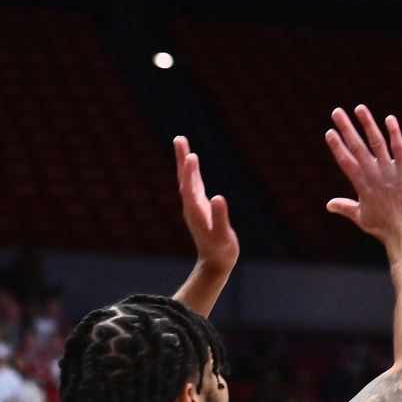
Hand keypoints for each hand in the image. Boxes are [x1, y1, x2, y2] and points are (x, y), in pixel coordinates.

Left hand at [174, 137, 238, 272]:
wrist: (215, 263)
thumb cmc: (222, 250)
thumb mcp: (223, 236)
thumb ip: (220, 218)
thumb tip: (218, 198)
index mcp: (196, 211)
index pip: (190, 187)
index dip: (191, 172)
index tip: (192, 156)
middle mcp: (191, 206)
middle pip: (184, 178)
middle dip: (182, 159)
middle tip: (179, 139)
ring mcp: (194, 206)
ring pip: (187, 180)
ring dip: (184, 163)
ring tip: (183, 145)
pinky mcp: (199, 208)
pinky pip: (193, 185)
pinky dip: (191, 172)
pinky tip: (192, 166)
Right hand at [325, 105, 401, 245]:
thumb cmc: (383, 227)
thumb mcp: (361, 217)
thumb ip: (345, 207)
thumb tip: (329, 205)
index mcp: (361, 184)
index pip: (345, 160)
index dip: (337, 146)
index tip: (329, 132)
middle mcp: (373, 173)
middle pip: (356, 146)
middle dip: (346, 128)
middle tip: (336, 112)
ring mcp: (389, 170)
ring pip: (376, 142)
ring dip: (367, 124)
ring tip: (359, 108)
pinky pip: (399, 148)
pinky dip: (394, 133)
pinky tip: (389, 119)